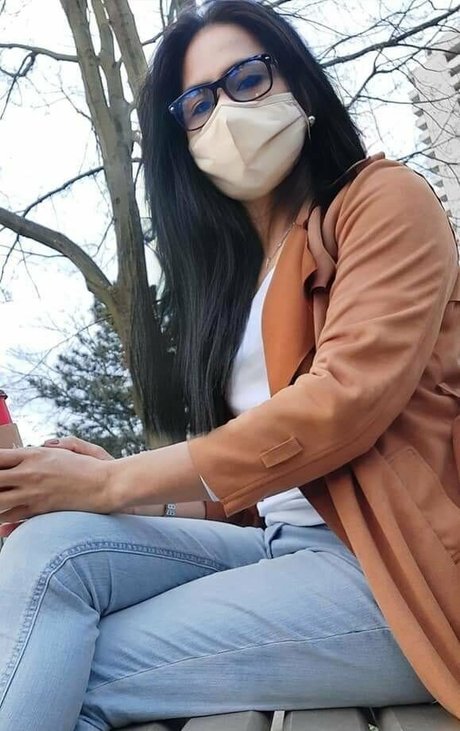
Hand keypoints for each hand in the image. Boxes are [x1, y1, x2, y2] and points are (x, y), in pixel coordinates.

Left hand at [0, 443, 115, 535]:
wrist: (105, 486)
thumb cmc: (91, 466)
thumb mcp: (72, 447)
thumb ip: (56, 444)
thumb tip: (46, 444)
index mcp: (34, 454)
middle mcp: (29, 474)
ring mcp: (32, 493)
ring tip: (1, 498)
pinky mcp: (39, 510)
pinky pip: (11, 518)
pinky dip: (3, 521)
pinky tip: (1, 523)